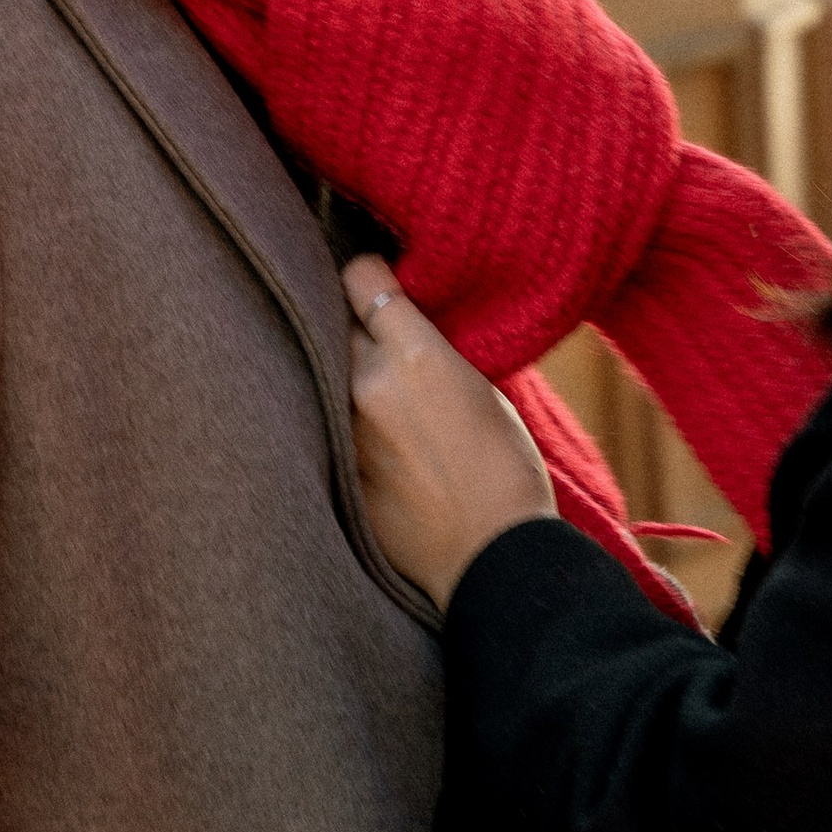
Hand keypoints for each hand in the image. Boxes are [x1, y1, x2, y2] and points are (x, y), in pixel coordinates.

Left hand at [343, 257, 554, 612]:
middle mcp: (367, 383)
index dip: (368, 275)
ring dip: (341, 375)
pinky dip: (341, 423)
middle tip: (371, 335)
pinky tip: (373, 440)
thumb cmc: (508, 470)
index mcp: (416, 353)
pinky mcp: (333, 471)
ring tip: (372, 392)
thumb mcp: (485, 387)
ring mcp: (343, 431)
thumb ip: (434, 350)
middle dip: (350, 324)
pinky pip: (324, 426)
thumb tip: (406, 326)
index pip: (359, 276)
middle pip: (333, 321)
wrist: (494, 556)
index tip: (375, 283)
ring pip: (323, 374)